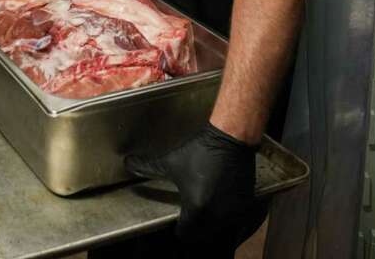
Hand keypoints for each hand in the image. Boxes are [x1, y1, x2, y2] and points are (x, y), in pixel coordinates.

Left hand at [125, 123, 265, 254]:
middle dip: (196, 228)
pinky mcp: (245, 204)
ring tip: (206, 211)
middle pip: (203, 235)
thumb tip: (128, 163)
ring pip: (220, 229)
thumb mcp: (171, 161)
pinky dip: (228, 216)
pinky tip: (221, 204)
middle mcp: (217, 214)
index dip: (180, 229)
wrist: (229, 139)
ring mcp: (233, 211)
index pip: (186, 234)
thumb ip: (148, 167)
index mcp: (197, 208)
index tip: (179, 222)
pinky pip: (235, 220)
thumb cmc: (201, 151)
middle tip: (191, 217)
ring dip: (212, 224)